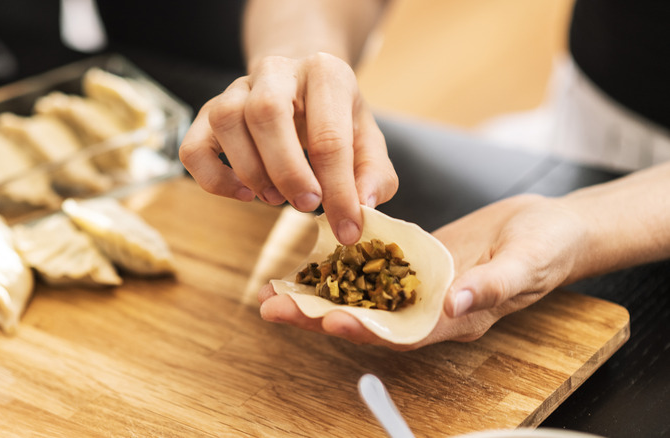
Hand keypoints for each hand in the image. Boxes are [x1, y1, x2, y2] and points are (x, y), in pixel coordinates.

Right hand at [179, 52, 397, 244]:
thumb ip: (374, 173)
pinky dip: (214, 179)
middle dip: (288, 171)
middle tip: (307, 205)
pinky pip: (194, 148)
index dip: (339, 190)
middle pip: (267, 114)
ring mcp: (234, 90)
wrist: (300, 86)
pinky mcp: (207, 115)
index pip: (329, 134)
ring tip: (275, 197)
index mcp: (325, 73)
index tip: (348, 229)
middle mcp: (275, 71)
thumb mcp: (367, 140)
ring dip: (251, 171)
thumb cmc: (334, 119)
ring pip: (226, 122)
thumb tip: (363, 206)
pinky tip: (244, 193)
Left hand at [258, 194, 587, 349]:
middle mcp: (429, 308)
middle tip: (274, 309)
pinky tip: (309, 261)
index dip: (365, 330)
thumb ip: (494, 285)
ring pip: (361, 297)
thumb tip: (456, 303)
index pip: (404, 332)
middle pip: (368, 320)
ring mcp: (419, 286)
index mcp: (457, 318)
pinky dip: (340, 266)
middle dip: (320, 316)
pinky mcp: (413, 262)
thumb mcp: (528, 261)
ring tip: (276, 291)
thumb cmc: (548, 246)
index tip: (329, 320)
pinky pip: (371, 268)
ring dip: (319, 295)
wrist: (548, 227)